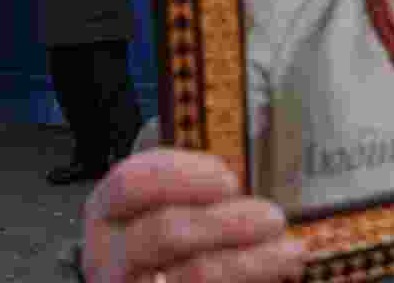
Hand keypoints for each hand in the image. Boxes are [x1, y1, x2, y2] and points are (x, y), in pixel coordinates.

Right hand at [82, 148, 306, 282]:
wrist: (153, 282)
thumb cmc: (164, 237)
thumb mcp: (158, 201)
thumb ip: (175, 171)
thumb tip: (188, 126)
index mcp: (106, 212)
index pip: (131, 183)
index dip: (180, 175)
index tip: (227, 176)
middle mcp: (109, 257)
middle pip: (166, 232)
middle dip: (227, 221)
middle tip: (272, 215)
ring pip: (197, 274)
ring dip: (251, 259)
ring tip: (287, 247)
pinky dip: (253, 279)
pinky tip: (280, 268)